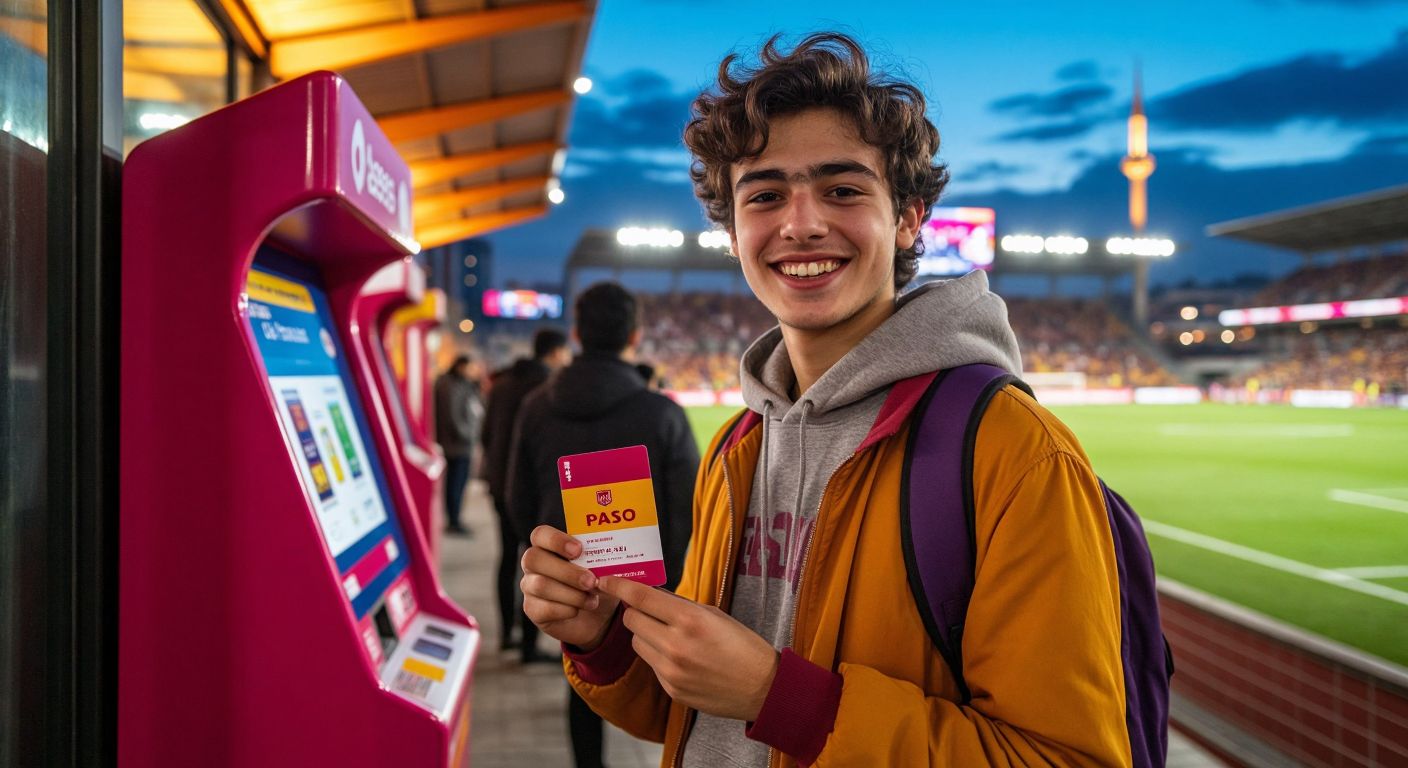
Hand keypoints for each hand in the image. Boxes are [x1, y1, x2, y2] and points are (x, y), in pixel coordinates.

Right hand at [521, 526, 620, 649]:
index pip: (540, 534)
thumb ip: (601, 559)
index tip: (579, 550)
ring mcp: (529, 587)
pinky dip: (566, 610)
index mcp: (548, 546)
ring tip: (592, 600)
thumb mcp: (602, 569)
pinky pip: (544, 608)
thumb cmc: (597, 583)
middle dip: (566, 571)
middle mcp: (534, 564)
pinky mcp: (532, 609)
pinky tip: (579, 610)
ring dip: (571, 594)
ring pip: (540, 585)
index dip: (556, 540)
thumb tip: (611, 555)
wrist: (597, 616)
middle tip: (591, 581)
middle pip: (534, 558)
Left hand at [596, 576, 778, 720]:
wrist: (762, 688)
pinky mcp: (671, 688)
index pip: (641, 597)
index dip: (619, 586)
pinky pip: (651, 664)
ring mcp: (671, 671)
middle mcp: (676, 646)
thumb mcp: (714, 614)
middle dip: (636, 610)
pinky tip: (682, 657)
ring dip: (646, 634)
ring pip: (637, 642)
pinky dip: (658, 655)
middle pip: (631, 620)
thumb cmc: (742, 645)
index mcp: (690, 620)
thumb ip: (679, 605)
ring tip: (670, 635)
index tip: (606, 580)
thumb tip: (650, 594)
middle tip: (650, 609)